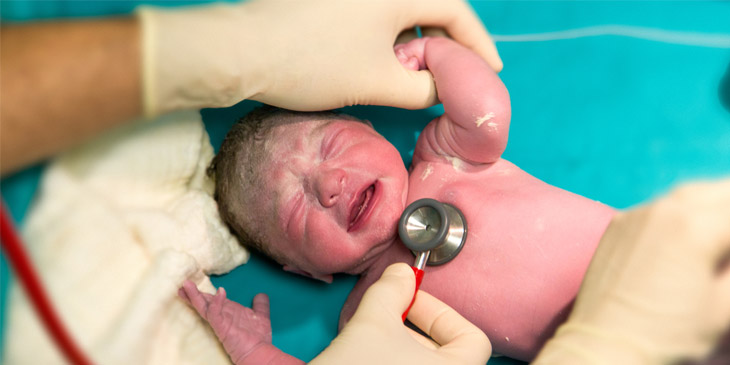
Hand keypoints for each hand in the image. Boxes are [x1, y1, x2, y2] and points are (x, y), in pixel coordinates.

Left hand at [138, 0, 501, 115]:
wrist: (241, 50)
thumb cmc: (312, 63)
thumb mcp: (378, 82)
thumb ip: (423, 88)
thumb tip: (440, 88)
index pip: (455, 9)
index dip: (477, 43)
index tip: (489, 72)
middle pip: (429, 5)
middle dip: (447, 40)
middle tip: (454, 75)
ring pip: (400, 7)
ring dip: (416, 36)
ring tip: (417, 72)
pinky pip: (375, 9)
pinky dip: (389, 31)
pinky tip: (382, 58)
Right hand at [178, 280, 299, 363]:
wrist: (259, 353)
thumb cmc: (258, 338)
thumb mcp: (260, 316)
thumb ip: (260, 305)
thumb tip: (261, 294)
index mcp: (228, 313)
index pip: (213, 301)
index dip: (204, 294)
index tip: (192, 286)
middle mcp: (222, 317)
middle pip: (205, 303)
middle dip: (194, 294)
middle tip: (183, 285)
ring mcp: (221, 322)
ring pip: (205, 307)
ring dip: (196, 296)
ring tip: (186, 285)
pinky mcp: (222, 328)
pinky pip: (216, 314)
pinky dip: (216, 303)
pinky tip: (219, 292)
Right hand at [310, 263, 490, 364]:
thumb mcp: (373, 323)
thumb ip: (392, 290)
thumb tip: (400, 275)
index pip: (472, 337)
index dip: (438, 312)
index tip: (409, 303)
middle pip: (448, 353)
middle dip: (414, 329)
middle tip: (387, 318)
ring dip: (401, 348)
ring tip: (372, 341)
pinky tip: (367, 359)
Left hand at [534, 179, 729, 363]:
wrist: (605, 343)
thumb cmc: (669, 333)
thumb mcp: (725, 306)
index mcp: (696, 226)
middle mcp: (664, 209)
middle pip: (717, 192)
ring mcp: (636, 215)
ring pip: (686, 194)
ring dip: (711, 202)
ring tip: (722, 224)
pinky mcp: (617, 224)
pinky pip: (658, 207)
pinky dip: (680, 211)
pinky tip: (688, 230)